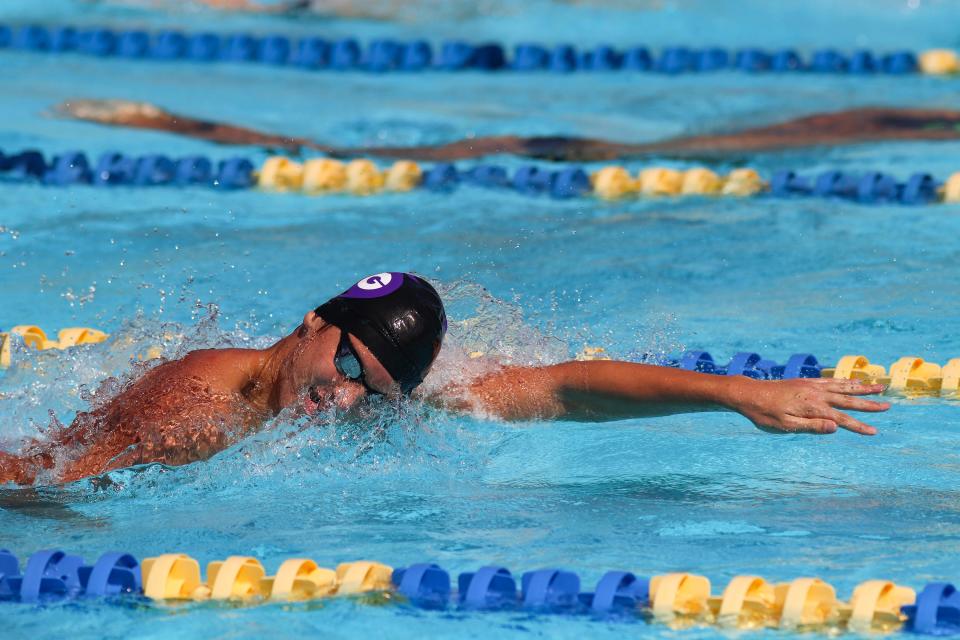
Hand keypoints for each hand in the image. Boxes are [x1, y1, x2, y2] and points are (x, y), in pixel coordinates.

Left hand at [731, 378, 888, 435]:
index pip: (842, 419)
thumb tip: (836, 427)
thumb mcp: (785, 426)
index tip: (875, 432)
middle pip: (848, 399)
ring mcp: (812, 386)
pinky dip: (845, 380)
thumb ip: (812, 426)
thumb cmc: (765, 414)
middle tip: (888, 406)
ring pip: (843, 386)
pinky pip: (831, 380)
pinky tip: (851, 381)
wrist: (749, 393)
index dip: (859, 426)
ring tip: (879, 386)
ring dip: (862, 387)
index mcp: (813, 407)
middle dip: (869, 404)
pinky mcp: (806, 382)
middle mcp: (816, 394)